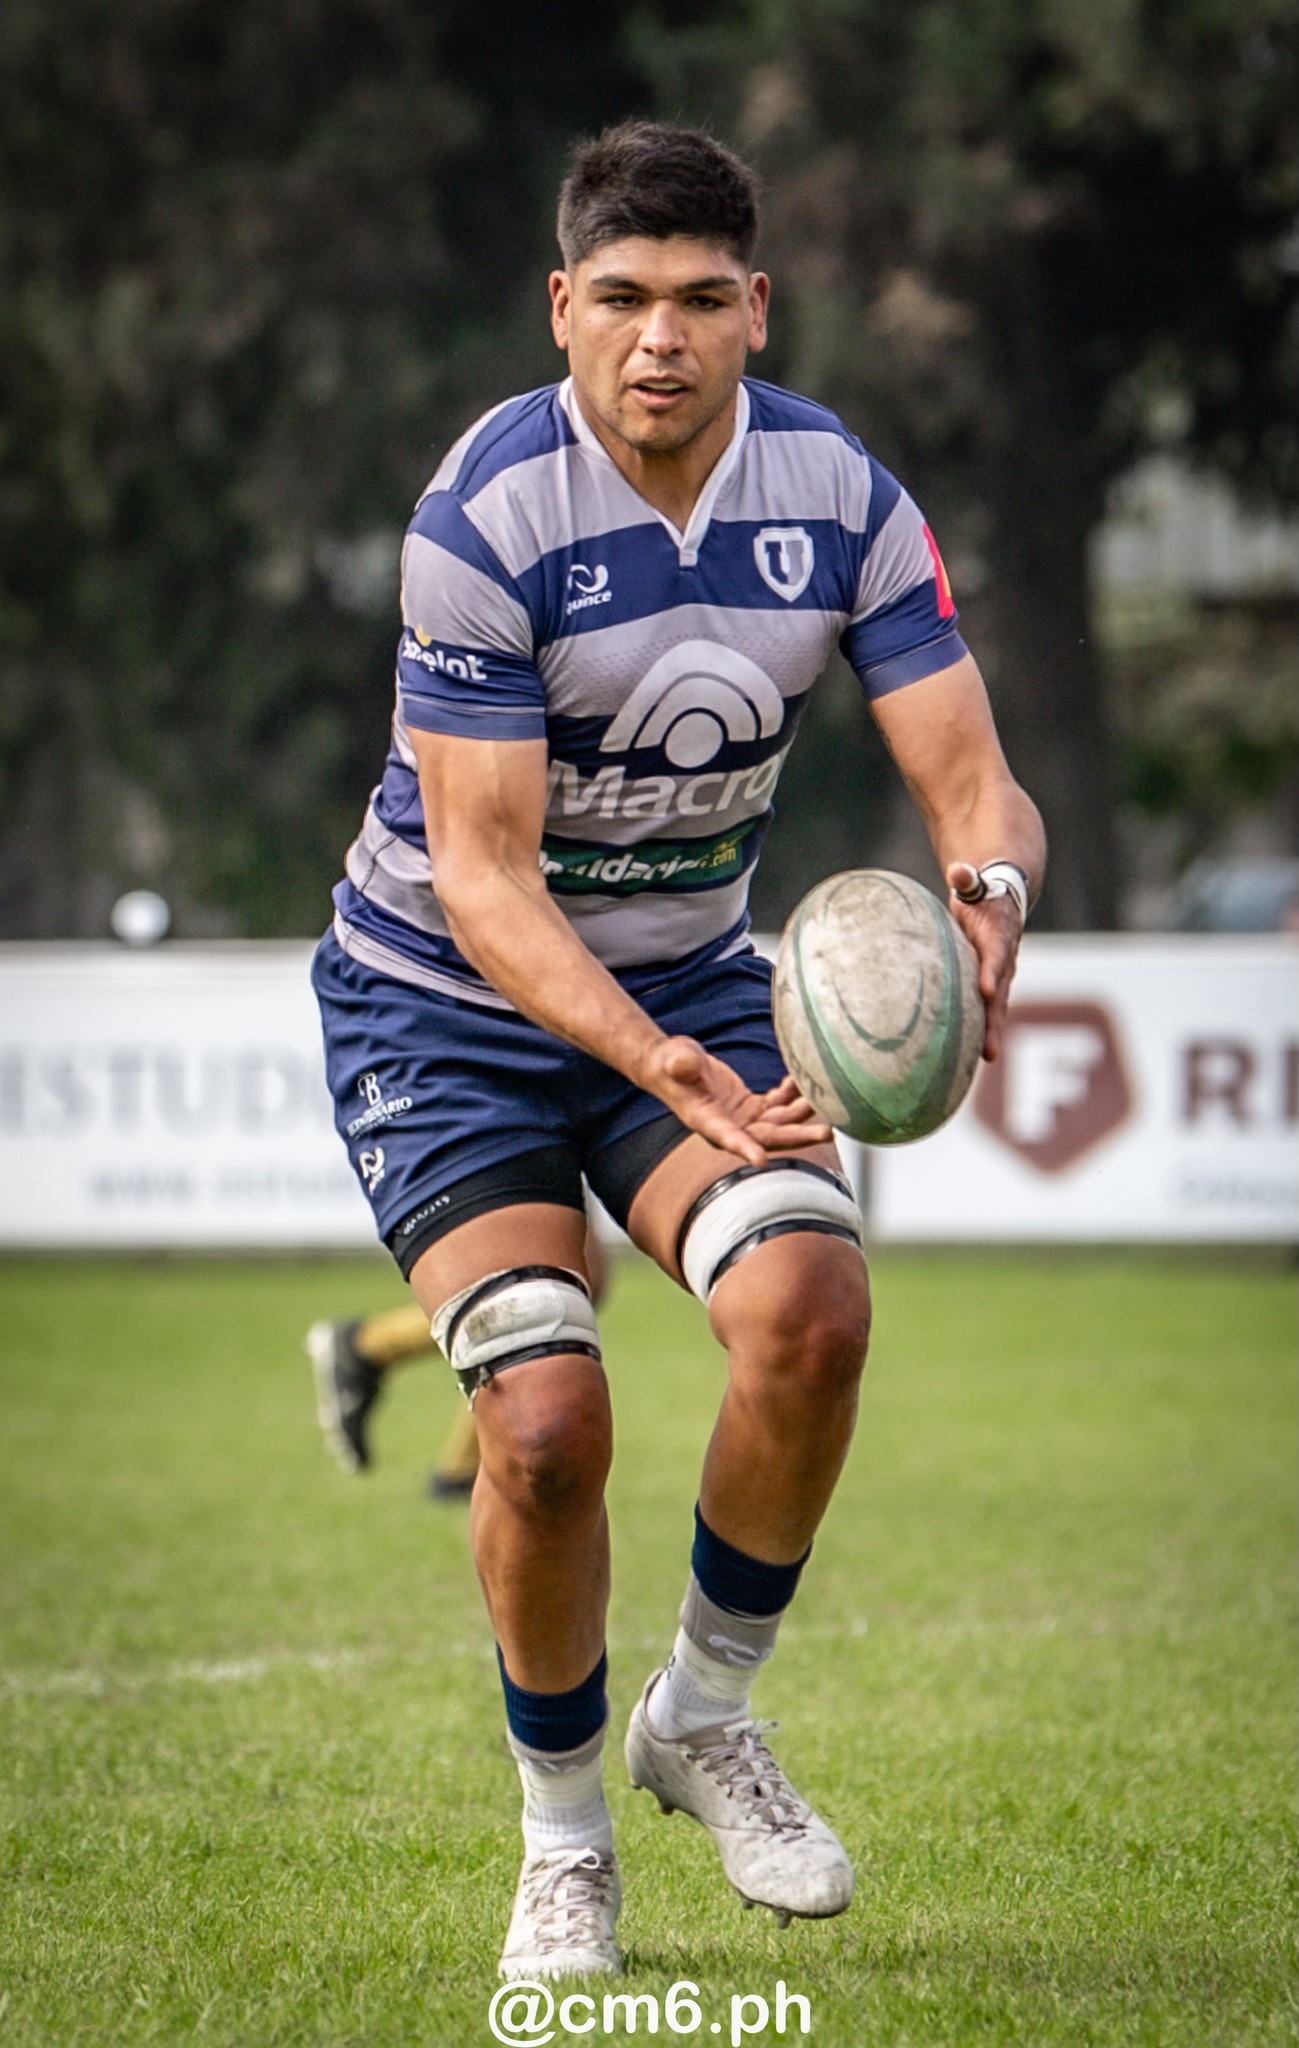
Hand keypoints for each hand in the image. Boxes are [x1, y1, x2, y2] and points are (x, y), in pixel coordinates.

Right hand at [644, 1039, 831, 1165]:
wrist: (673, 1065)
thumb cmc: (669, 1064)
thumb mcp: (673, 1059)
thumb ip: (680, 1064)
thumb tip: (682, 1063)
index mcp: (706, 1120)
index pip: (727, 1137)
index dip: (744, 1148)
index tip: (761, 1159)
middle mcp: (728, 1126)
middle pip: (768, 1137)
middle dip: (797, 1135)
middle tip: (826, 1132)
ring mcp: (743, 1119)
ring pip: (780, 1122)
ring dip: (803, 1114)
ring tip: (827, 1098)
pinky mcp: (751, 1107)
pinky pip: (778, 1105)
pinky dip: (791, 1094)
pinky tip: (800, 1079)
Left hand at [946, 861, 1022, 1061]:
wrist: (1004, 900)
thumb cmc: (982, 894)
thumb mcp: (975, 884)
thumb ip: (968, 879)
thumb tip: (959, 870)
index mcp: (999, 936)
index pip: (996, 955)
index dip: (992, 972)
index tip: (986, 989)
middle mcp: (1004, 961)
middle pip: (1000, 993)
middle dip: (994, 1020)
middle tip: (989, 1047)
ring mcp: (1000, 976)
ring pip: (997, 1007)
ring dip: (991, 1032)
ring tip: (986, 1057)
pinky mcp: (991, 985)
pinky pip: (987, 1010)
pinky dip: (983, 1030)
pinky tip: (972, 1054)